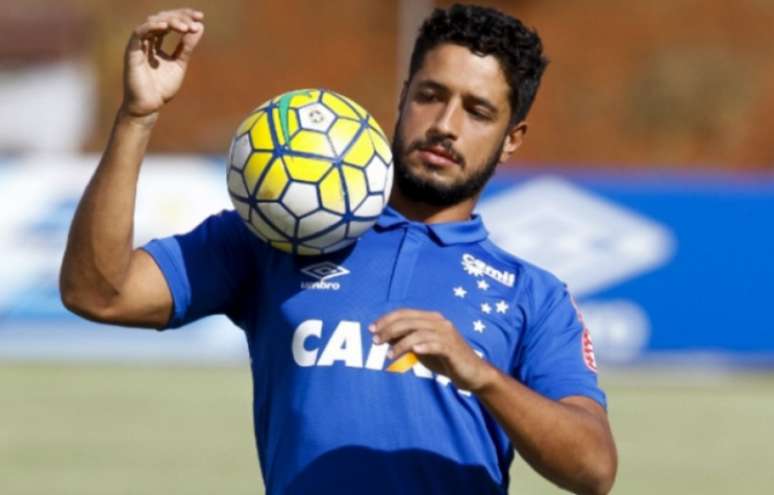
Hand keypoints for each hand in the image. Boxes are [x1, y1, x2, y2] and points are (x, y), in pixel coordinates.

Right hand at [121, 8, 204, 117]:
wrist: (150, 106)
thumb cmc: (162, 87)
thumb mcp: (179, 63)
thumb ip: (187, 46)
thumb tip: (199, 26)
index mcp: (156, 43)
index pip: (170, 22)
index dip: (184, 16)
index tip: (200, 17)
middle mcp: (146, 41)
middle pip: (162, 18)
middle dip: (180, 16)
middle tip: (196, 19)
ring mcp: (138, 45)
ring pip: (152, 23)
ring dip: (170, 21)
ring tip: (186, 27)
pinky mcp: (131, 52)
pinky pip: (139, 33)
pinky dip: (151, 27)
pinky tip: (166, 26)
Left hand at [370, 309, 494, 391]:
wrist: (473, 374)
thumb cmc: (446, 361)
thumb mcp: (422, 349)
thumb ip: (407, 341)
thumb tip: (385, 338)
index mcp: (431, 319)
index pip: (404, 313)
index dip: (386, 320)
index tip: (372, 330)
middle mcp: (439, 323)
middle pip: (408, 320)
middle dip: (389, 330)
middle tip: (376, 342)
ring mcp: (447, 334)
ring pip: (418, 332)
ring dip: (400, 343)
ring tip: (389, 355)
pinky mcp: (453, 349)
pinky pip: (436, 344)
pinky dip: (423, 346)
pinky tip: (413, 351)